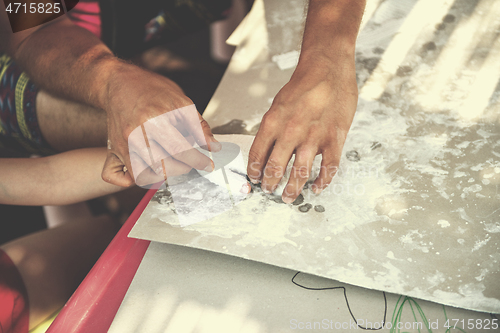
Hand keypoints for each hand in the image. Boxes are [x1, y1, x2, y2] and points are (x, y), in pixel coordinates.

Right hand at [101, 64, 220, 186]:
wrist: (120, 82)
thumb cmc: (152, 91)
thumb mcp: (180, 101)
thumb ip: (198, 125)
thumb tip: (213, 146)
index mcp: (154, 119)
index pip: (180, 149)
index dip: (197, 161)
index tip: (208, 165)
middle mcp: (135, 133)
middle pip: (162, 166)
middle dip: (183, 168)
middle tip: (190, 160)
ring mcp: (122, 143)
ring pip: (144, 176)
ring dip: (163, 175)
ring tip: (173, 163)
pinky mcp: (113, 149)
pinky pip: (118, 176)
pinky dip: (133, 180)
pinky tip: (147, 170)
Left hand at [247, 55, 357, 202]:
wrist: (328, 67)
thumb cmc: (304, 84)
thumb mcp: (278, 105)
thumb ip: (273, 129)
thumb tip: (267, 152)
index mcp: (273, 122)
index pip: (257, 155)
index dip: (254, 172)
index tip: (255, 180)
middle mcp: (291, 132)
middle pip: (276, 169)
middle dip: (270, 184)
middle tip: (269, 191)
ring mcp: (314, 137)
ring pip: (300, 174)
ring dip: (292, 190)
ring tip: (288, 197)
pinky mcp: (334, 138)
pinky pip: (329, 168)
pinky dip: (322, 182)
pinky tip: (317, 188)